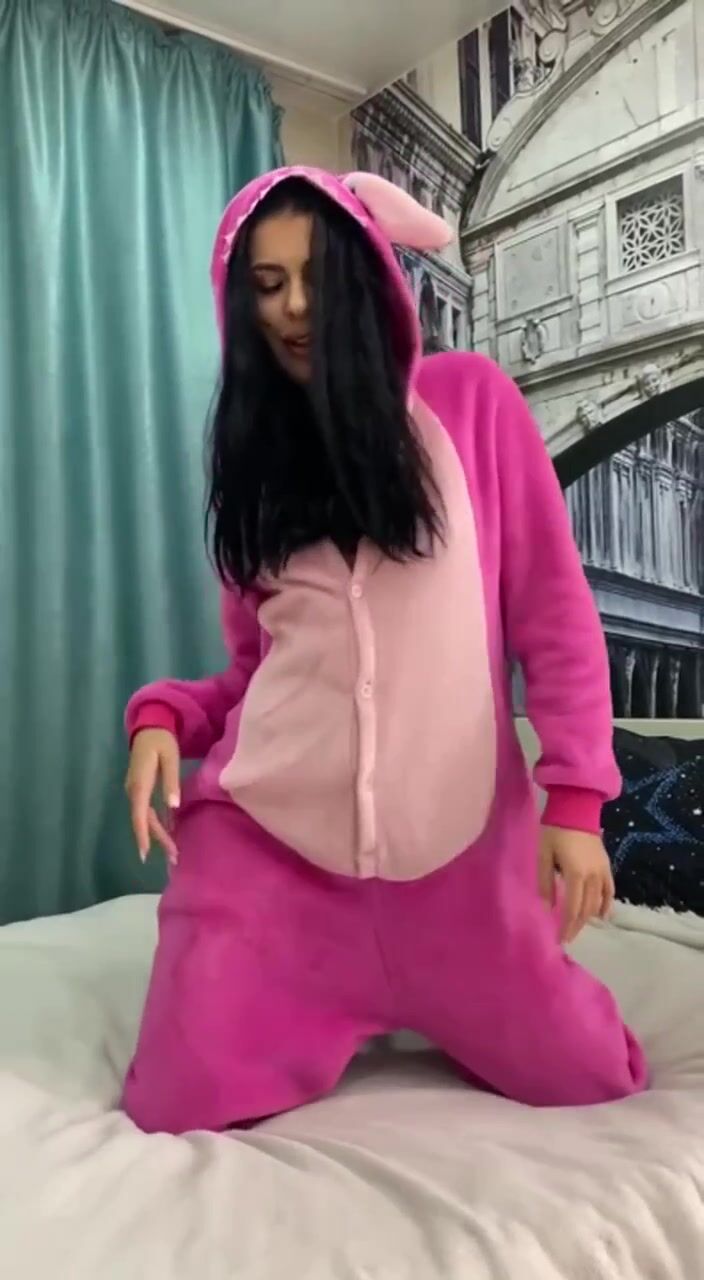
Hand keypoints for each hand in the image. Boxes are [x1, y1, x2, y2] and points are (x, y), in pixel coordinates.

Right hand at [125, 730, 180, 864]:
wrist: (149, 727)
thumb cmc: (161, 741)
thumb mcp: (170, 757)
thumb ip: (171, 781)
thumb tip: (173, 807)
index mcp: (140, 784)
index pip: (139, 815)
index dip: (142, 835)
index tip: (146, 854)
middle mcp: (134, 790)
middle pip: (143, 820)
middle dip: (157, 839)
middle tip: (174, 857)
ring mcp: (135, 790)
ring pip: (145, 817)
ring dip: (158, 833)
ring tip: (172, 850)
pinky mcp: (140, 788)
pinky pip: (147, 810)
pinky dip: (158, 822)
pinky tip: (169, 831)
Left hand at [538, 826, 614, 944]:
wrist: (576, 808)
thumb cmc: (554, 830)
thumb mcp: (543, 855)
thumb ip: (545, 883)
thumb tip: (548, 908)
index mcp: (576, 874)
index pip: (572, 909)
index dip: (567, 927)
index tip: (560, 940)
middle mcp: (593, 877)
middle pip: (586, 909)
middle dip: (576, 925)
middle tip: (567, 937)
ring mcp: (603, 871)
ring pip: (598, 902)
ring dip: (589, 917)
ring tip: (578, 927)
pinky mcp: (607, 865)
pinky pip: (610, 890)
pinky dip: (607, 904)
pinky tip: (602, 916)